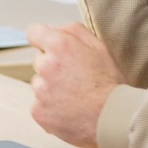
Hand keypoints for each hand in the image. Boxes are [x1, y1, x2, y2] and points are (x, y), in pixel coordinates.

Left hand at [27, 22, 125, 147]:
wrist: (113, 118)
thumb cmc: (109, 82)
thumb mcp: (99, 46)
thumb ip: (73, 30)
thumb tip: (52, 28)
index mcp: (60, 46)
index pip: (34, 33)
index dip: (43, 39)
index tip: (49, 47)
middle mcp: (46, 66)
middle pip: (39, 60)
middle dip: (52, 66)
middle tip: (74, 77)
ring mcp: (40, 91)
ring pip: (39, 84)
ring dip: (50, 87)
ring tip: (74, 96)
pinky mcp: (38, 112)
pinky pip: (39, 105)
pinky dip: (50, 107)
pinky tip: (69, 109)